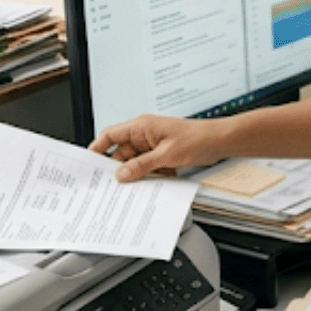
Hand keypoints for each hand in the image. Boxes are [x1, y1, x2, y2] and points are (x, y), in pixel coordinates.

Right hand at [87, 115, 226, 180]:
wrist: (220, 141)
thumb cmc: (198, 139)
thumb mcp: (166, 155)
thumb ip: (141, 165)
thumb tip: (121, 175)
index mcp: (141, 126)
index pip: (110, 135)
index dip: (98, 149)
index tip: (90, 163)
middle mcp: (144, 134)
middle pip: (121, 153)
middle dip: (121, 168)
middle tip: (116, 184)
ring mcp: (152, 144)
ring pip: (135, 162)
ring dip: (139, 173)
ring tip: (144, 182)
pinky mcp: (161, 154)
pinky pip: (148, 166)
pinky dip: (151, 175)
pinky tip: (159, 179)